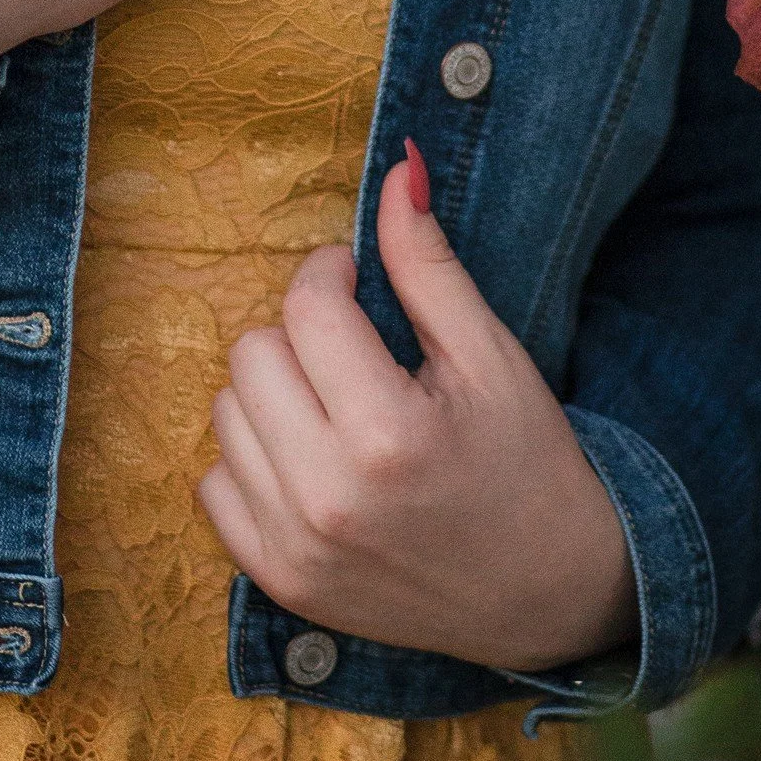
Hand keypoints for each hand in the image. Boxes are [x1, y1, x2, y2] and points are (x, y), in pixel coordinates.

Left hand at [197, 153, 634, 672]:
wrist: (547, 594)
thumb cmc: (525, 461)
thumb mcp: (490, 353)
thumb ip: (428, 261)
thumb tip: (397, 166)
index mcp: (387, 435)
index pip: (306, 307)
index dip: (331, 273)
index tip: (360, 283)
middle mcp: (328, 498)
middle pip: (251, 354)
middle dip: (300, 334)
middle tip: (356, 352)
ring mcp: (296, 550)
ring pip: (225, 413)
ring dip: (273, 393)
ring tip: (337, 406)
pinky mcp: (280, 584)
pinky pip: (213, 484)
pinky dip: (252, 460)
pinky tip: (312, 460)